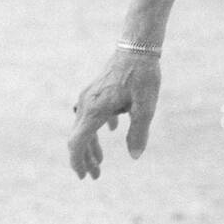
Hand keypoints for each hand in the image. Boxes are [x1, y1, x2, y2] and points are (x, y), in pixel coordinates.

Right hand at [68, 50, 160, 179]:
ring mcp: (89, 96)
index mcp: (95, 111)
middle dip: (85, 159)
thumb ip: (139, 132)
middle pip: (78, 138)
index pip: (77, 143)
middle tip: (94, 177)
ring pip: (84, 127)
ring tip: (101, 162)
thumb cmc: (143, 76)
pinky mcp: (96, 90)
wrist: (137, 46)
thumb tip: (134, 156)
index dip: (78, 162)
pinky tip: (112, 131)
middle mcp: (87, 104)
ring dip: (91, 145)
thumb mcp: (146, 107)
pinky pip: (91, 114)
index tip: (84, 176)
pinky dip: (97, 128)